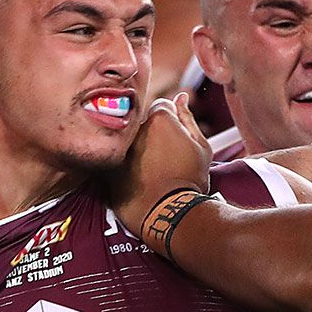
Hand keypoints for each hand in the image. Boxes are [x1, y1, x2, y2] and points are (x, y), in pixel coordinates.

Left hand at [109, 93, 210, 237]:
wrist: (169, 214)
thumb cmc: (190, 180)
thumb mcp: (201, 146)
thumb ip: (187, 117)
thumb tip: (181, 98)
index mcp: (159, 119)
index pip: (163, 107)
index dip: (172, 123)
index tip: (176, 139)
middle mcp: (135, 129)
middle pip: (144, 124)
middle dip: (154, 135)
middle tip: (167, 158)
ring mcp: (120, 148)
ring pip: (131, 142)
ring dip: (140, 151)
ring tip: (154, 172)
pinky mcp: (109, 167)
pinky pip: (119, 160)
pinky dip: (127, 167)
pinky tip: (142, 180)